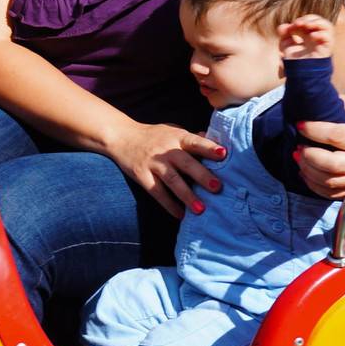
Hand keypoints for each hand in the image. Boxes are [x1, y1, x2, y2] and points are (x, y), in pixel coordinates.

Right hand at [102, 121, 224, 218]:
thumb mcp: (173, 131)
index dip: (208, 147)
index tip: (223, 154)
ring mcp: (152, 163)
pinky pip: (156, 192)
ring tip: (201, 209)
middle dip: (202, 175)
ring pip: (172, 180)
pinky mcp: (141, 175)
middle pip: (186, 163)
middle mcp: (165, 150)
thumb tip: (219, 147)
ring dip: (186, 195)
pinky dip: (168, 204)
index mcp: (177, 137)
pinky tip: (180, 214)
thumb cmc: (154, 136)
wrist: (121, 136)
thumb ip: (193, 139)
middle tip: (217, 187)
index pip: (195, 141)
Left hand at [278, 14, 334, 59]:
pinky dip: (321, 33)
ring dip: (317, 22)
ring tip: (307, 25)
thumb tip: (283, 26)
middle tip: (297, 23)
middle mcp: (317, 38)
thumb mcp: (285, 46)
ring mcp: (322, 43)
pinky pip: (329, 37)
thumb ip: (284, 34)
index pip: (308, 21)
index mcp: (308, 36)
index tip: (289, 28)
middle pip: (318, 20)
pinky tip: (312, 36)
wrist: (300, 75)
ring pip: (327, 26)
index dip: (300, 20)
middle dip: (307, 19)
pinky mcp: (326, 49)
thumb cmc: (294, 61)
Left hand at [294, 94, 344, 196]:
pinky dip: (313, 185)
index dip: (313, 131)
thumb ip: (334, 103)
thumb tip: (308, 101)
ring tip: (298, 156)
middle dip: (309, 155)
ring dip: (307, 170)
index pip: (335, 136)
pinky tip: (304, 171)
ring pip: (329, 182)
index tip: (299, 124)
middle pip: (332, 165)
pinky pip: (331, 194)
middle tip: (298, 146)